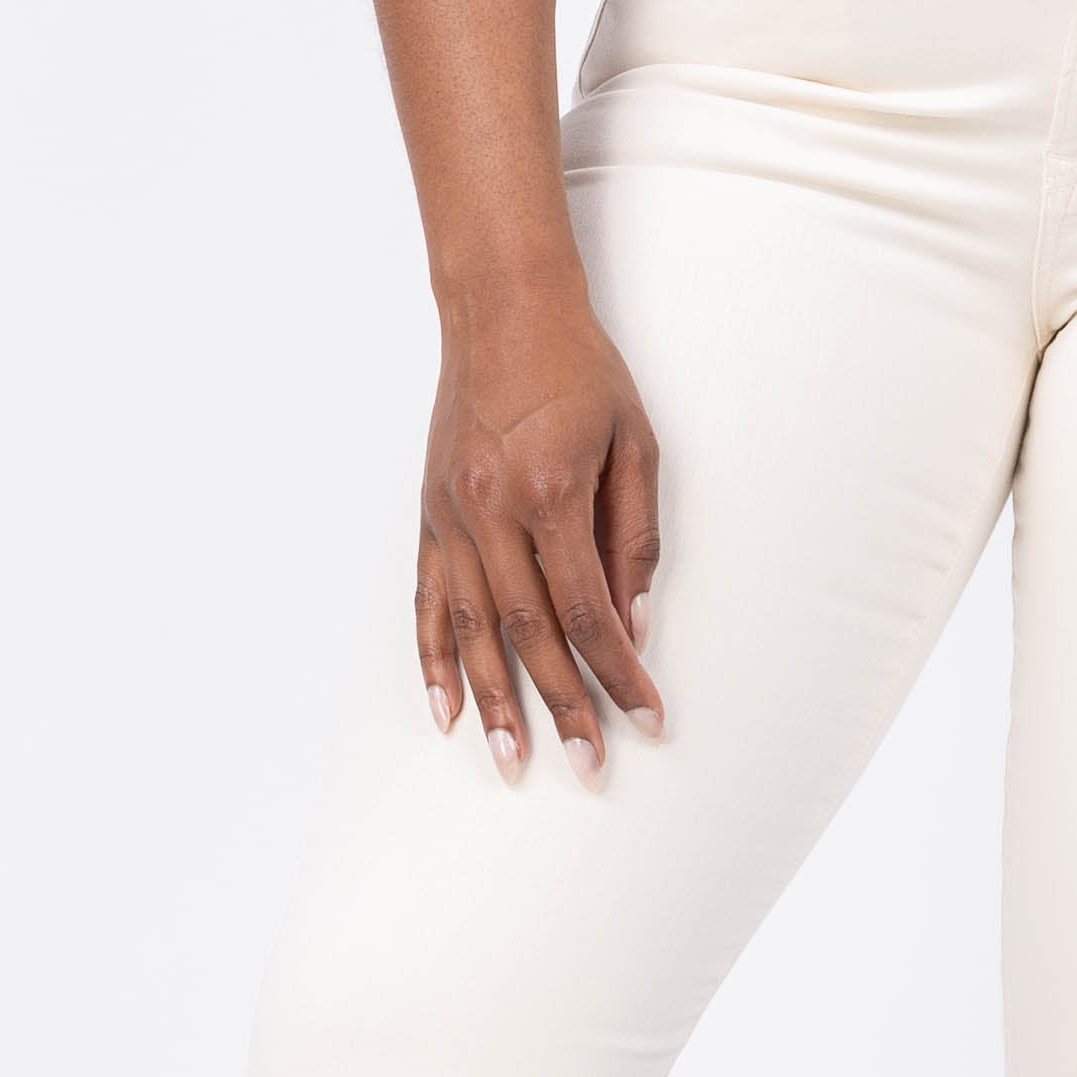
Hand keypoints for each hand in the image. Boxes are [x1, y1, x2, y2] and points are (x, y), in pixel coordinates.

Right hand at [418, 270, 664, 783]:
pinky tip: (446, 707)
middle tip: (588, 766)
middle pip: (529, 635)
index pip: (589, 610)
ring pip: (471, 629)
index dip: (619, 673)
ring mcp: (452, 517)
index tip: (648, 718)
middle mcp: (492, 512)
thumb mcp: (634, 444)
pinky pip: (429, 599)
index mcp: (552, 494)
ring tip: (512, 761)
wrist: (502, 309)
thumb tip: (633, 624)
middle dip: (562, 708)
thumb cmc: (579, 369)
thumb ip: (634, 538)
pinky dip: (434, 657)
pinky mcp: (429, 514)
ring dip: (493, 703)